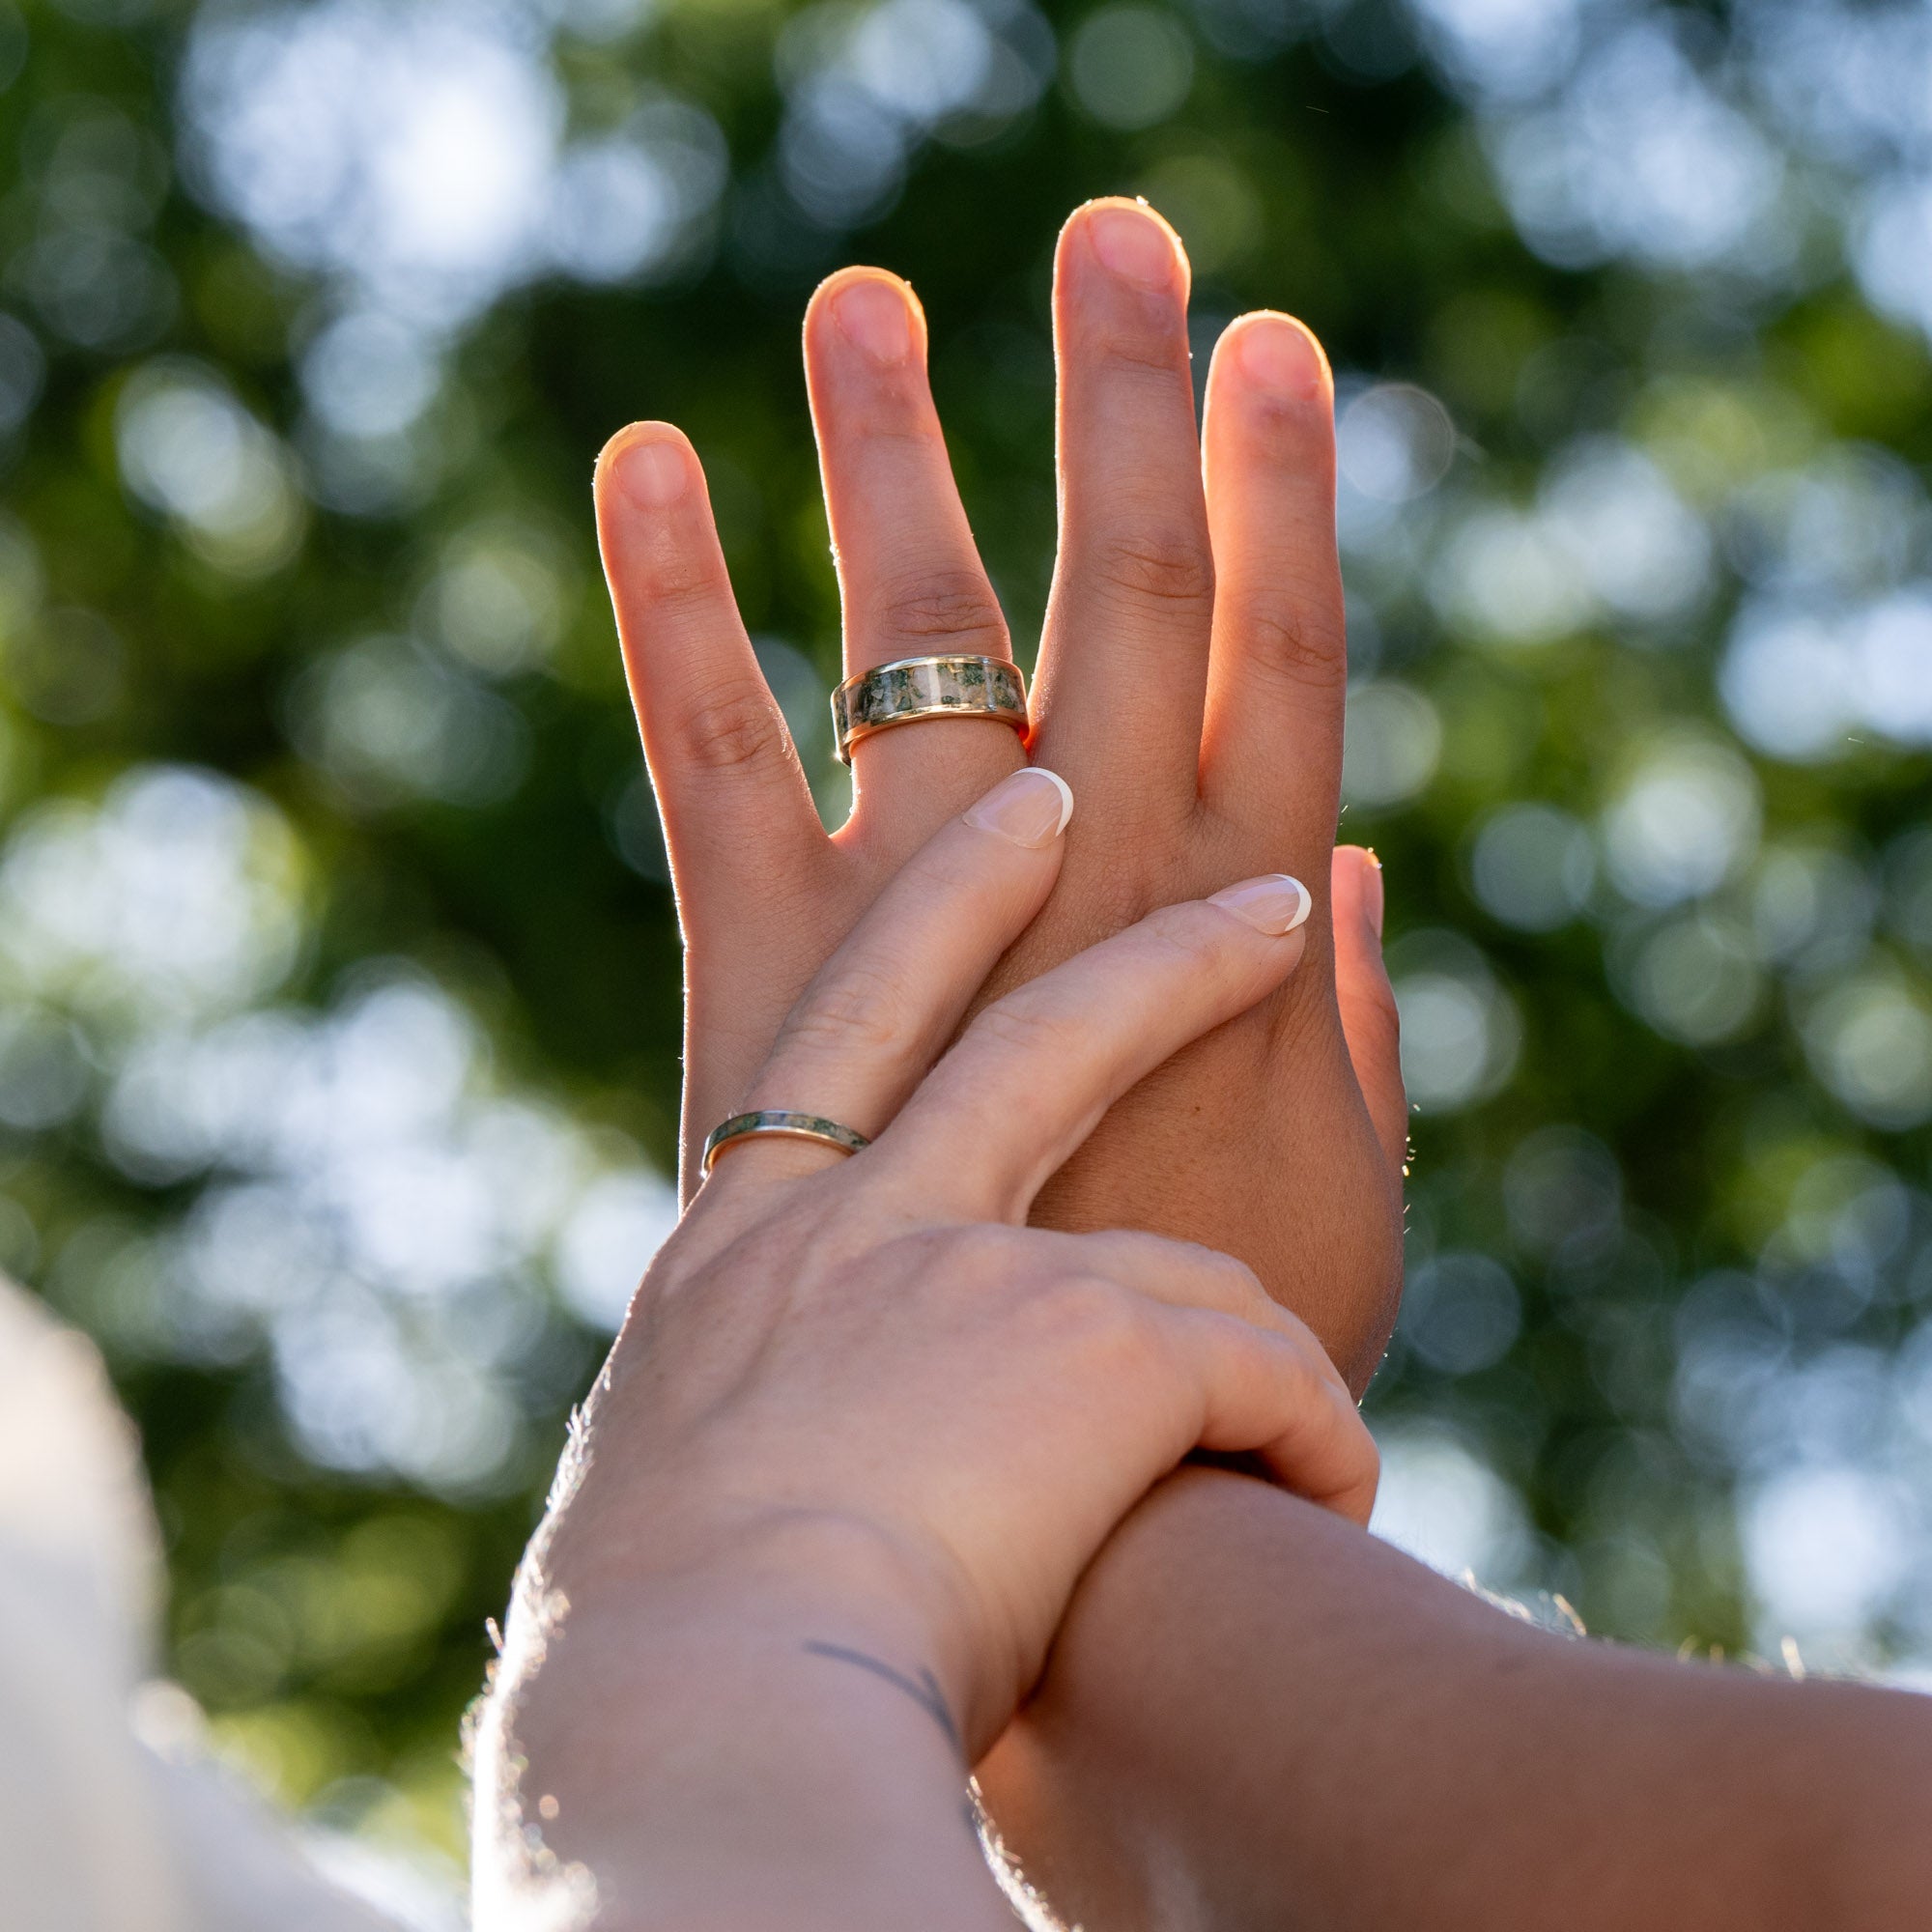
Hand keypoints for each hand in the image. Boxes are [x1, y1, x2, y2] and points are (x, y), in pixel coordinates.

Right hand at [537, 772, 1375, 1758]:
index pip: (853, 1026)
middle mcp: (859, 1224)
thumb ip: (743, 1406)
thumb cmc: (660, 1642)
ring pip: (1192, 1246)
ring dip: (1275, 1319)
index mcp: (745, 1245)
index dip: (948, 909)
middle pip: (1034, 1034)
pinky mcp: (1090, 1346)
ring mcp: (975, 1268)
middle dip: (1165, 958)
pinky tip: (1316, 1507)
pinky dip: (1303, 1440)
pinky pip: (1259, 1379)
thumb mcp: (671, 1472)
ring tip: (1320, 1406)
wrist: (696, 1709)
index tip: (1026, 818)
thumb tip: (751, 1430)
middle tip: (1271, 902)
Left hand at [595, 197, 1403, 1385]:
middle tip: (1123, 241)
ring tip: (860, 303)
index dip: (1282, 493)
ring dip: (894, 458)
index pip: (1281, 656)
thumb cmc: (1218, 1399)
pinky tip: (647, 463)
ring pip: (915, 636)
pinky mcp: (767, 975)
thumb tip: (1358, 866)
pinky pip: (710, 749)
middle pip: (1121, 590)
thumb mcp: (1346, 1215)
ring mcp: (919, 925)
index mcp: (1241, 936)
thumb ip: (1360, 1034)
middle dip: (1126, 404)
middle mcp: (1089, 895)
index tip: (1273, 347)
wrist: (1030, 1543)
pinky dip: (677, 604)